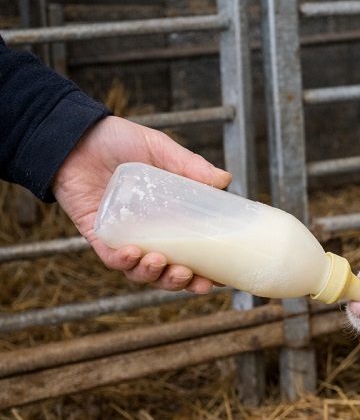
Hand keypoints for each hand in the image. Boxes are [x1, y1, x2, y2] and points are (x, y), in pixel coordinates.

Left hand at [51, 116, 232, 292]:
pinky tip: (132, 253)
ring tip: (161, 262)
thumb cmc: (118, 141)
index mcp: (171, 218)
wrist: (75, 136)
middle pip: (168, 271)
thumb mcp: (159, 149)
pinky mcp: (99, 236)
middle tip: (197, 281)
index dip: (207, 270)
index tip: (221, 280)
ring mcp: (124, 237)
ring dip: (154, 276)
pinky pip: (111, 259)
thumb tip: (224, 179)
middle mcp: (149, 234)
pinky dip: (123, 262)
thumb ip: (189, 165)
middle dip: (182, 282)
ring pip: (141, 272)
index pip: (192, 252)